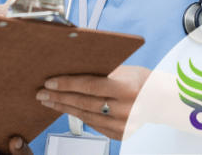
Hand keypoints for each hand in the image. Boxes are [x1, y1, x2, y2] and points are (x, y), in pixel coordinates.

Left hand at [36, 65, 150, 140]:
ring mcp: (123, 124)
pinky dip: (78, 116)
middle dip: (59, 97)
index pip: (90, 85)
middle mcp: (126, 109)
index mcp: (127, 88)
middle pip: (84, 103)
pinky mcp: (121, 134)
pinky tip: (67, 109)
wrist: (159, 100)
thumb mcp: (123, 69)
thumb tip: (70, 67)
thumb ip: (100, 71)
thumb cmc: (140, 80)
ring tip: (49, 101)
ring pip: (86, 116)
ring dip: (64, 108)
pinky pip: (94, 125)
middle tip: (42, 93)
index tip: (50, 82)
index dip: (67, 84)